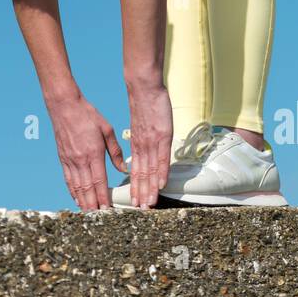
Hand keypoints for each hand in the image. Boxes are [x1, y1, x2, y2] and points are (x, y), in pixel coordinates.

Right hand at [47, 94, 126, 210]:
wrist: (64, 105)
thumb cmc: (88, 114)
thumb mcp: (107, 130)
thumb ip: (116, 151)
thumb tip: (124, 169)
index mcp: (94, 153)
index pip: (100, 181)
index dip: (103, 197)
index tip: (108, 209)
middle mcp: (80, 159)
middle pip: (87, 188)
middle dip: (93, 205)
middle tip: (99, 218)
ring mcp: (70, 160)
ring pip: (77, 186)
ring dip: (83, 201)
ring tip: (88, 213)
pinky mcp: (63, 158)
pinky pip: (68, 179)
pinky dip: (72, 191)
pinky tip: (76, 199)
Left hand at [124, 84, 172, 207]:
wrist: (144, 87)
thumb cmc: (145, 105)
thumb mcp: (141, 126)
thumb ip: (142, 141)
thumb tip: (143, 154)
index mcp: (137, 143)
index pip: (136, 170)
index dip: (136, 187)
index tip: (135, 201)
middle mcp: (143, 145)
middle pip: (142, 174)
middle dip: (141, 192)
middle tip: (141, 210)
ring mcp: (152, 141)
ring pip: (150, 169)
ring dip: (150, 188)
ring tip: (149, 203)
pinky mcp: (162, 135)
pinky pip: (162, 157)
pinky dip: (161, 171)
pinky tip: (161, 184)